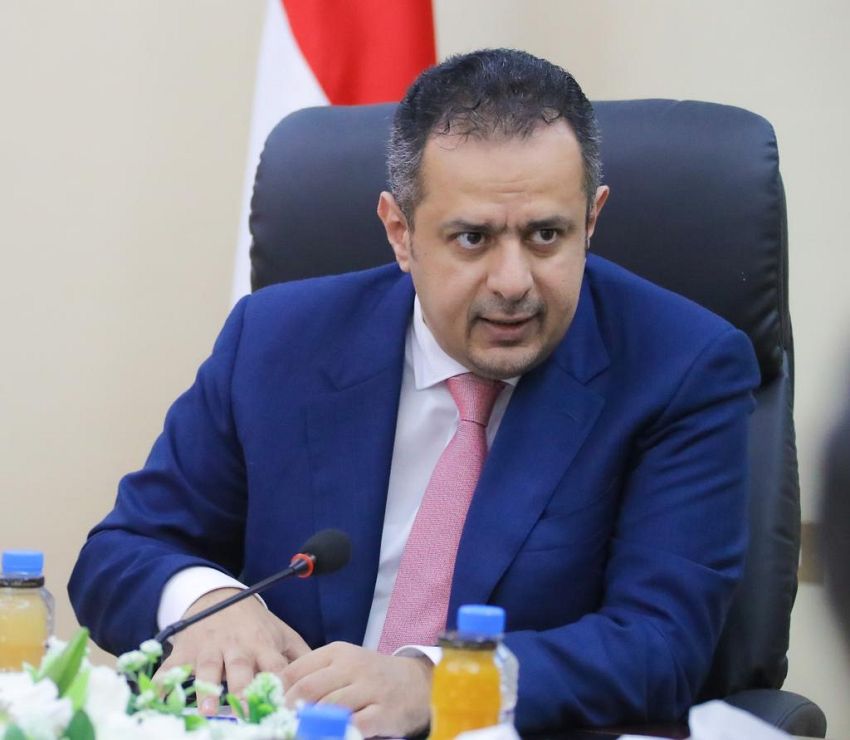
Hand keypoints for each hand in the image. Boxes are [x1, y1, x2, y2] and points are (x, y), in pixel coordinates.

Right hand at [154, 588, 310, 713]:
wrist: (220, 598)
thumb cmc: (256, 625)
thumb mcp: (282, 633)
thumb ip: (300, 656)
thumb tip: (319, 682)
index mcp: (264, 644)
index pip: (275, 666)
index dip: (279, 684)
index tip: (284, 705)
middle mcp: (237, 646)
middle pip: (241, 668)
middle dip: (242, 690)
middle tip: (246, 713)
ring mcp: (209, 648)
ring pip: (207, 669)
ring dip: (206, 688)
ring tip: (207, 710)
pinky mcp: (185, 650)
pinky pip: (171, 668)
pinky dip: (163, 683)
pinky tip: (158, 699)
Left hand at [282, 642, 431, 737]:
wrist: (415, 683)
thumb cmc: (371, 677)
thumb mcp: (344, 666)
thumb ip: (315, 677)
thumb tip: (279, 698)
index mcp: (337, 652)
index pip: (295, 670)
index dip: (278, 692)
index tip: (269, 708)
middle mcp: (352, 666)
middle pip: (308, 689)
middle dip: (289, 710)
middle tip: (283, 724)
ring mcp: (370, 688)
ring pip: (328, 708)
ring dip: (311, 724)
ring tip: (304, 731)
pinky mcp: (383, 712)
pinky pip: (354, 725)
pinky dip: (338, 734)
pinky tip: (333, 735)